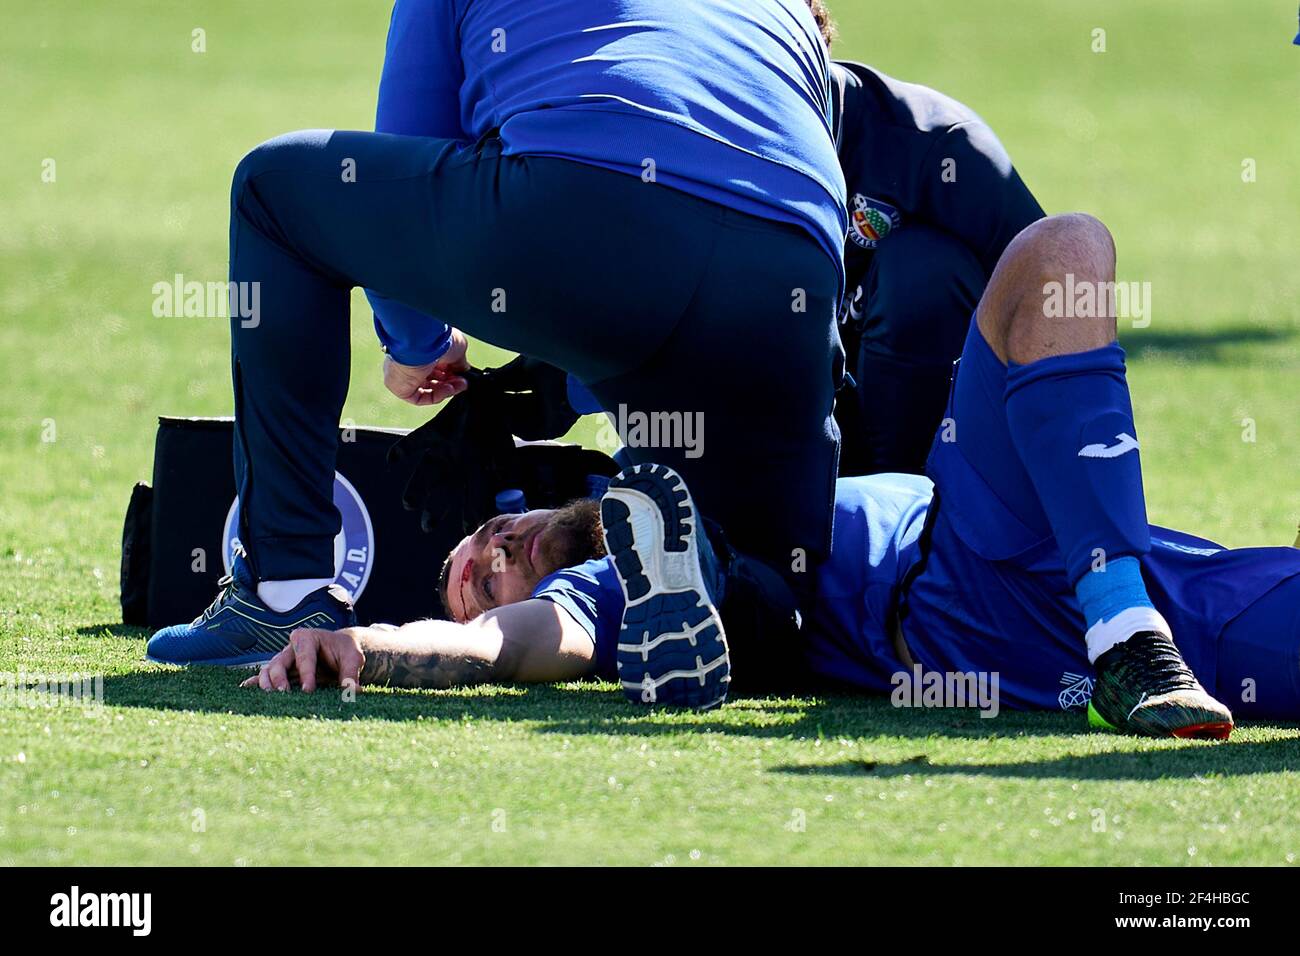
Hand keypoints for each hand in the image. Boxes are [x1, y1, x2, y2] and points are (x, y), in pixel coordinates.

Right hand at [240, 626, 368, 692]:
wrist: (339, 651)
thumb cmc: (345, 651)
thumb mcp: (353, 658)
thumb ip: (351, 673)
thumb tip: (353, 692)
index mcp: (307, 637)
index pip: (305, 656)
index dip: (306, 673)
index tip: (309, 690)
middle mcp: (290, 647)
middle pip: (279, 662)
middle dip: (279, 679)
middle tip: (284, 694)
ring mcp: (283, 660)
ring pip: (268, 670)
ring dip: (266, 684)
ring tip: (270, 698)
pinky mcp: (280, 672)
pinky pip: (264, 676)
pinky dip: (255, 683)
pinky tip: (245, 690)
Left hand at [383, 328, 470, 404]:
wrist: (420, 340)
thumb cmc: (437, 338)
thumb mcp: (457, 348)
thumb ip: (460, 362)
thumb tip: (464, 372)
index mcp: (422, 349)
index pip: (437, 366)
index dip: (452, 373)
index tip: (463, 375)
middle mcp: (412, 362)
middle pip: (433, 379)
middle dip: (451, 382)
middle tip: (462, 382)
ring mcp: (404, 375)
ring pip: (427, 389)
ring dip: (445, 390)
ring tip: (456, 386)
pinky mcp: (400, 387)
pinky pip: (419, 398)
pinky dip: (436, 396)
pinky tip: (446, 390)